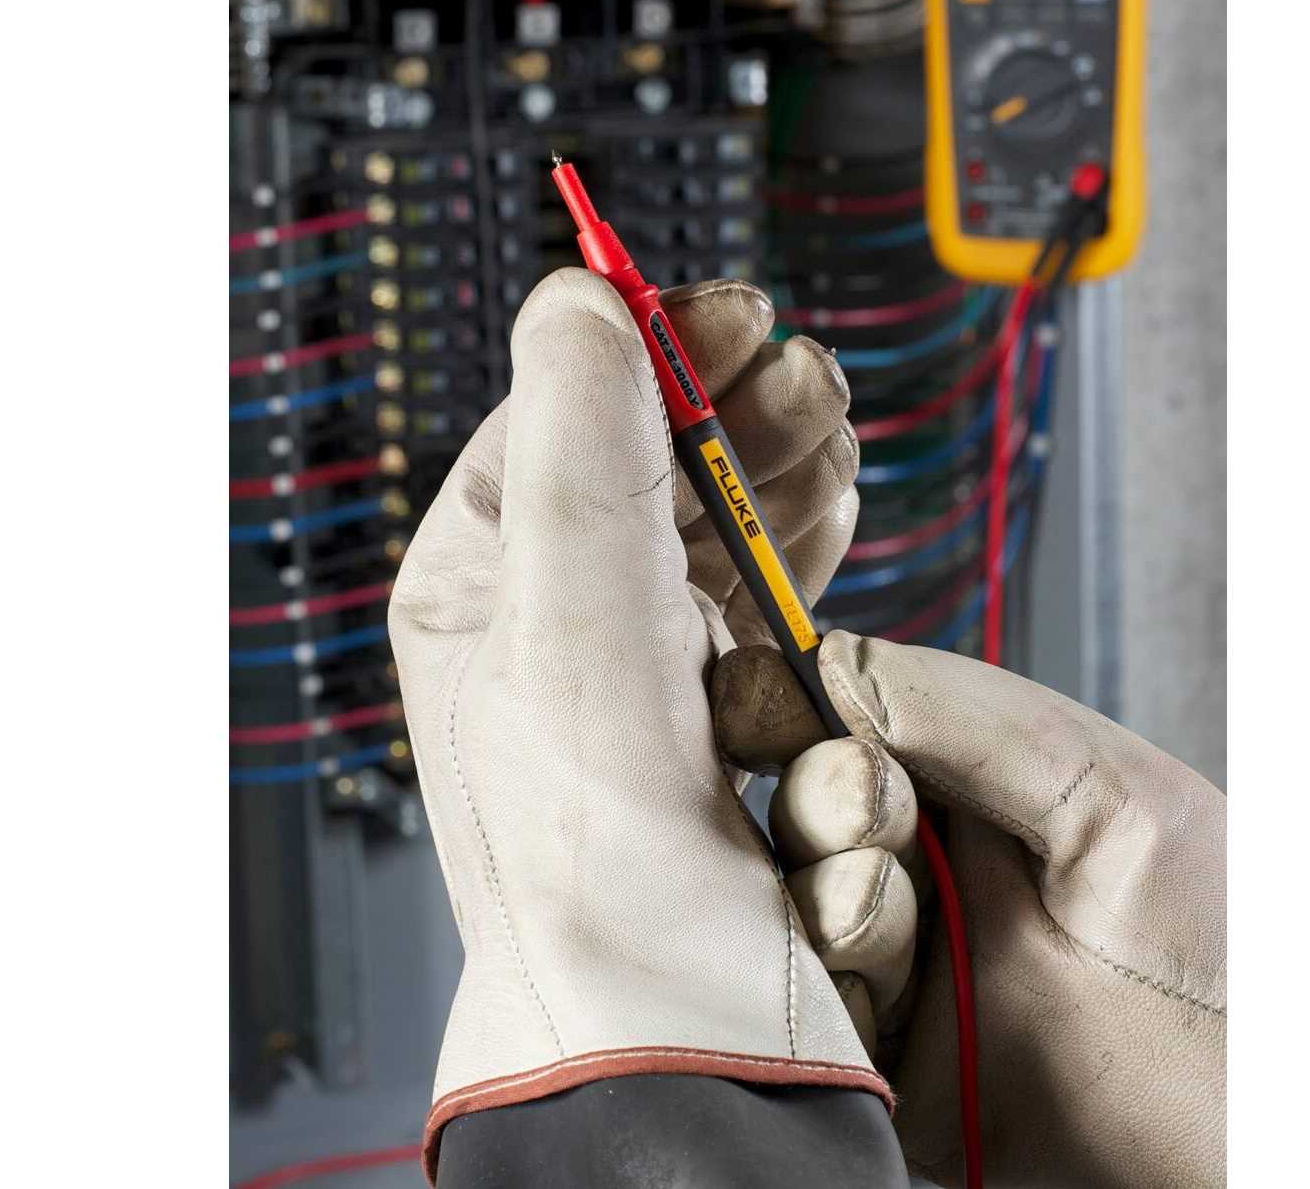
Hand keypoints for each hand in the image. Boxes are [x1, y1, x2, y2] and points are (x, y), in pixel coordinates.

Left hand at [389, 269, 887, 1181]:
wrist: (676, 1008)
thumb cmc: (601, 845)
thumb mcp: (573, 611)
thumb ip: (576, 441)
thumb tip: (579, 301)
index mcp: (479, 587)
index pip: (556, 417)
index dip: (645, 349)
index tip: (726, 308)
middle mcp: (549, 619)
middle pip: (645, 457)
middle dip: (731, 402)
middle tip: (798, 369)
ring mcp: (636, 662)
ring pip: (713, 513)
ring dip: (776, 461)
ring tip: (827, 432)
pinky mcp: (715, 704)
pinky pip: (758, 584)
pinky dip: (800, 538)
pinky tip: (831, 511)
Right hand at [712, 632, 1225, 1188]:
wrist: (1243, 1132)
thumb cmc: (1211, 951)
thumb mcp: (1104, 796)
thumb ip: (968, 715)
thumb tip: (831, 658)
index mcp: (972, 782)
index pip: (842, 713)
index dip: (792, 702)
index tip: (768, 702)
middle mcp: (926, 863)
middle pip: (803, 800)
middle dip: (833, 803)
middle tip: (885, 832)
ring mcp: (903, 963)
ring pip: (793, 903)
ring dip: (840, 905)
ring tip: (903, 931)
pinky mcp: (886, 1062)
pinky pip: (809, 1012)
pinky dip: (832, 996)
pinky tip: (889, 1003)